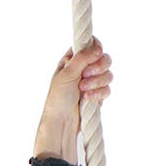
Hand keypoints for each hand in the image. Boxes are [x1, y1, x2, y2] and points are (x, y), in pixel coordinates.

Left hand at [34, 40, 111, 161]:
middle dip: (98, 68)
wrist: (62, 121)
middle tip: (85, 75)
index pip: (92, 44)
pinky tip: (88, 99)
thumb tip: (97, 48)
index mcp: (74, 58)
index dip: (96, 49)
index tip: (94, 55)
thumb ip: (82, 58)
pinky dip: (99, 93)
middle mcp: (85, 68)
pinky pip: (107, 89)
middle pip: (104, 58)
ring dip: (97, 82)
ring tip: (83, 90)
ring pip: (108, 74)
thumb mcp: (67, 73)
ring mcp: (93, 81)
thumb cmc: (58, 97)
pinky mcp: (99, 95)